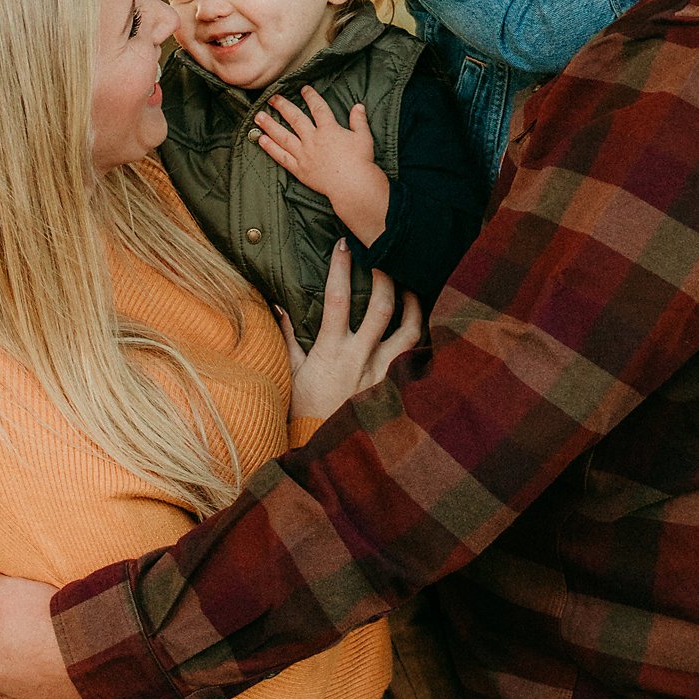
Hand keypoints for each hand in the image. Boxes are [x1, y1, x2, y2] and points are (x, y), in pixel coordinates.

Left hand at [253, 88, 390, 243]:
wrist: (352, 186)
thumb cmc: (360, 161)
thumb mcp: (363, 137)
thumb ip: (359, 120)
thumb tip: (358, 106)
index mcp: (329, 129)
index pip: (318, 108)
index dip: (311, 96)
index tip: (303, 89)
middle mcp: (313, 139)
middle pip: (295, 118)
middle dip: (283, 106)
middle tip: (271, 97)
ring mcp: (304, 154)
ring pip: (283, 136)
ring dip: (270, 125)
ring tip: (258, 116)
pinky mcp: (299, 169)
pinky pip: (282, 157)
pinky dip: (270, 148)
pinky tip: (261, 140)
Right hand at [282, 239, 422, 422]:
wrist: (328, 453)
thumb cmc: (305, 414)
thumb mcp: (292, 376)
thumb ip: (289, 339)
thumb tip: (279, 305)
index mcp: (332, 353)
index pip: (338, 300)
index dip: (341, 269)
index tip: (344, 245)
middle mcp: (361, 360)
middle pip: (382, 308)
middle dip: (385, 278)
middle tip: (385, 258)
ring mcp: (383, 374)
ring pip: (410, 331)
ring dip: (413, 306)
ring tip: (411, 290)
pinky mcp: (396, 388)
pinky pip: (415, 358)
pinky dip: (419, 339)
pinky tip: (419, 327)